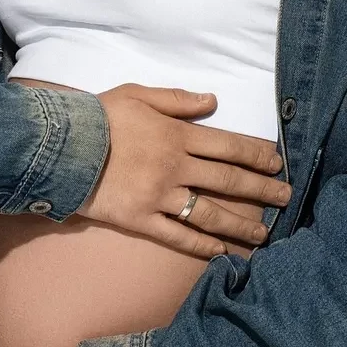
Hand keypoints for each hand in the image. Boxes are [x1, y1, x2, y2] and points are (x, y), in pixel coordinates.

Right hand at [78, 85, 289, 258]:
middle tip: (287, 199)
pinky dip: (202, 246)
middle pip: (228, 181)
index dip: (257, 156)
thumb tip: (212, 101)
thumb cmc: (97, 116)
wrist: (59, 146)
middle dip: (262, 190)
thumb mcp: (137, 94)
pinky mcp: (141, 220)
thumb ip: (177, 99)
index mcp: (177, 136)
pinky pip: (177, 236)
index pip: (228, 146)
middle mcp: (175, 168)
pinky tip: (222, 252)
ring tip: (264, 235)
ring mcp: (159, 197)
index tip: (278, 164)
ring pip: (209, 214)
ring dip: (240, 225)